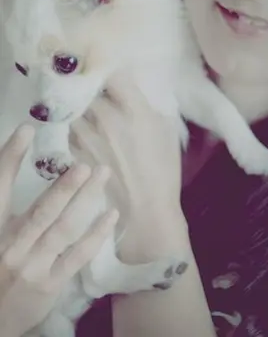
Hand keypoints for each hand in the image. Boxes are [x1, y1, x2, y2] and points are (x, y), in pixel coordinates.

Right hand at [0, 124, 117, 336]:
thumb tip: (28, 164)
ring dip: (84, 199)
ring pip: (63, 228)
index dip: (10, 158)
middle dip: (63, 186)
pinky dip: (95, 235)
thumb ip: (9, 206)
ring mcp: (33, 265)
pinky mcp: (51, 283)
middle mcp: (12, 245)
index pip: (0, 188)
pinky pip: (77, 255)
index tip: (26, 129)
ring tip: (102, 174)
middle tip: (84, 163)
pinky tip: (111, 214)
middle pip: (41, 210)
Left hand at [72, 74, 187, 259]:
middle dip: (93, 84)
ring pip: (76, 106)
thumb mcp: (168, 128)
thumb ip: (151, 102)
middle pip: (88, 86)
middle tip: (99, 86)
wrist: (145, 209)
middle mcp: (106, 116)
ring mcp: (86, 134)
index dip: (109, 65)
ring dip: (82, 105)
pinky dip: (78, 125)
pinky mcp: (74, 151)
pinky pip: (71, 127)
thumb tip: (138, 83)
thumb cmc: (164, 169)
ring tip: (93, 110)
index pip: (112, 71)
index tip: (110, 64)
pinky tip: (89, 131)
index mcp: (133, 108)